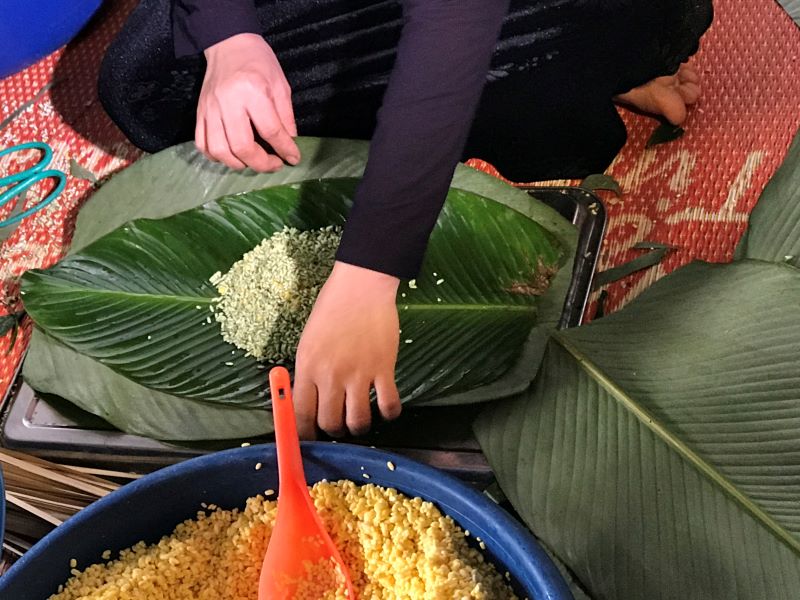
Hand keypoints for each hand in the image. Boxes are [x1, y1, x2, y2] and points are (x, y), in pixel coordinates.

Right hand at [197, 33, 299, 170]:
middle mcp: (228, 102)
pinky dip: (216, 157)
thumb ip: (286, 116)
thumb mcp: (280, 85)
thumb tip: (290, 145)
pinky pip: (202, 144)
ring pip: (220, 150)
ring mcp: (210, 109)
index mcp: (253, 91)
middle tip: (274, 164)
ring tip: (253, 161)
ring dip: (239, 164)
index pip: (270, 130)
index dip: (284, 149)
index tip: (293, 159)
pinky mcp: (200, 112)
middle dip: (262, 163)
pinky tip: (231, 155)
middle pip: (242, 146)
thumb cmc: (258, 62)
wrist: (228, 44)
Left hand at [293, 262, 402, 438]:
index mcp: (308, 367)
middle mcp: (331, 375)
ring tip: (360, 421)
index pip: (301, 414)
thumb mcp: (308, 340)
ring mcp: (359, 374)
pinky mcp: (384, 369)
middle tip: (338, 426)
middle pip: (330, 423)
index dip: (305, 433)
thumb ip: (307, 372)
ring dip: (359, 427)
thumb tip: (306, 401)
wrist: (361, 286)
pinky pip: (389, 405)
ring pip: (358, 421)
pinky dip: (389, 413)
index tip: (309, 438)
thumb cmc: (332, 308)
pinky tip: (386, 408)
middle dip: (334, 432)